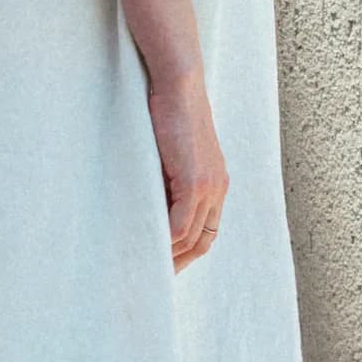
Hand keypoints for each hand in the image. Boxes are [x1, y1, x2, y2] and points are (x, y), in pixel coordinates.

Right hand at [146, 70, 227, 270]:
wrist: (179, 84)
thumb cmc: (169, 111)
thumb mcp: (173, 152)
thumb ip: (170, 178)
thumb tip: (150, 200)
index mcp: (216, 183)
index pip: (207, 232)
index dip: (187, 252)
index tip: (164, 263)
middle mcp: (218, 189)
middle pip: (202, 242)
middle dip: (179, 263)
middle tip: (153, 276)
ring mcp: (208, 187)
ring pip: (190, 238)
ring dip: (167, 255)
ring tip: (144, 266)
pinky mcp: (194, 182)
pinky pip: (180, 225)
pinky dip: (164, 241)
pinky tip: (146, 245)